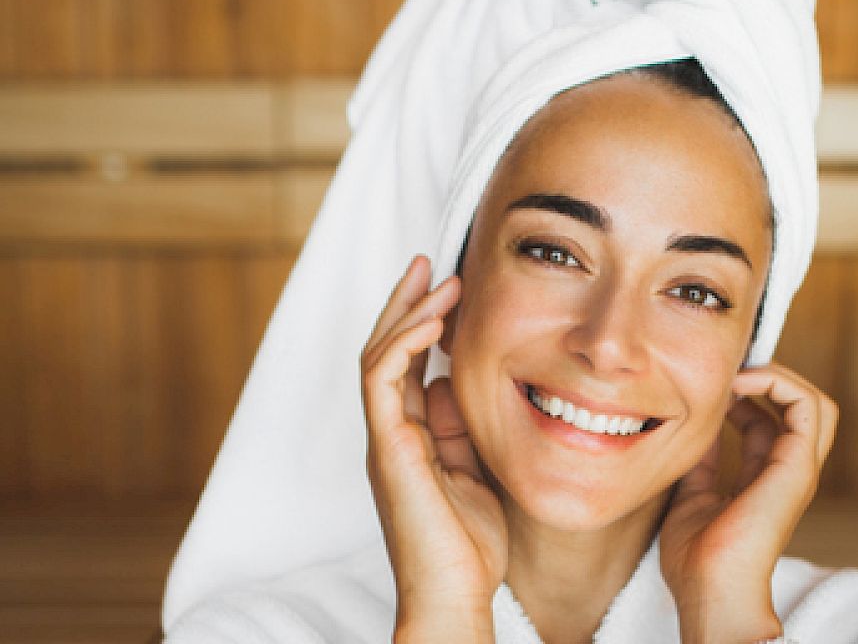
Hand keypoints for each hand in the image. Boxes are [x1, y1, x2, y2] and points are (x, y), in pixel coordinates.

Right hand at [361, 255, 505, 642]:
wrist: (454, 595)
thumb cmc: (469, 544)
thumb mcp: (475, 470)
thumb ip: (461, 428)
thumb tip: (454, 384)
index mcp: (410, 436)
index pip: (407, 365)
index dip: (422, 323)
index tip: (448, 287)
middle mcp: (391, 431)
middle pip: (386, 350)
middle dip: (406, 303)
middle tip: (430, 263)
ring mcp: (386, 439)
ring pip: (379, 356)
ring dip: (407, 313)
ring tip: (438, 280)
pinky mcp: (389, 448)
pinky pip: (383, 381)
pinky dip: (403, 344)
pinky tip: (431, 320)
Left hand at [659, 364, 836, 643]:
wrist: (709, 590)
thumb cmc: (697, 558)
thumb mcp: (692, 492)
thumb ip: (702, 460)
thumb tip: (697, 425)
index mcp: (766, 478)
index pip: (769, 421)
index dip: (745, 393)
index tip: (713, 383)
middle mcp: (789, 470)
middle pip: (801, 407)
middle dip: (769, 377)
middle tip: (730, 370)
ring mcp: (798, 467)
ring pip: (813, 401)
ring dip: (776, 375)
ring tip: (737, 373)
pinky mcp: (798, 465)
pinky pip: (806, 405)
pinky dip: (776, 382)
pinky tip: (738, 385)